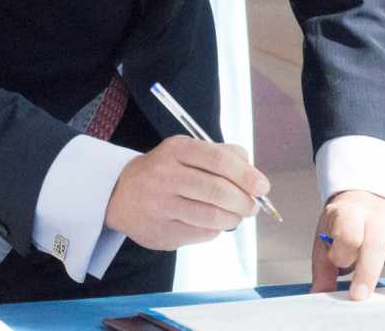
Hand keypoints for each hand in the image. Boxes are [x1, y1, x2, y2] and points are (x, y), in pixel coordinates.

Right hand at [104, 137, 268, 250]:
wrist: (121, 195)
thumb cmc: (165, 171)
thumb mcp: (187, 151)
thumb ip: (222, 155)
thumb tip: (254, 176)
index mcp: (176, 149)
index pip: (219, 160)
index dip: (246, 175)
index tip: (263, 187)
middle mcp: (165, 175)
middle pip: (217, 191)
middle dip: (244, 202)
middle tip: (252, 206)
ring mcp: (160, 205)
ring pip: (211, 217)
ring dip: (233, 219)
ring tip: (236, 216)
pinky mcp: (160, 232)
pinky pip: (200, 234)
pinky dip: (215, 230)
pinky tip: (213, 224)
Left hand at [311, 190, 384, 299]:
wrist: (360, 201)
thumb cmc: (342, 226)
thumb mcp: (325, 241)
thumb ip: (323, 268)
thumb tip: (318, 295)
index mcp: (352, 214)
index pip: (348, 230)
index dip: (342, 251)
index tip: (339, 266)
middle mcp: (378, 217)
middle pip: (376, 240)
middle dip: (368, 269)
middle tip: (360, 295)